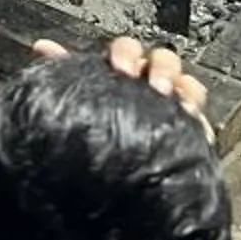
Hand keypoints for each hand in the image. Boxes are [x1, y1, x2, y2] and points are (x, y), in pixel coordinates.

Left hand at [31, 34, 212, 142]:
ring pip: (183, 79)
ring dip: (176, 81)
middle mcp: (147, 87)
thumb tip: (42, 47)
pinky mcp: (187, 127)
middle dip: (156, 65)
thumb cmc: (91, 141)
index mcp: (120, 77)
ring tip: (164, 94)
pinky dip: (192, 104)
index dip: (126, 52)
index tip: (117, 65)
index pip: (129, 51)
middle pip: (161, 59)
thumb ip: (61, 72)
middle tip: (145, 82)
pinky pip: (197, 106)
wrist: (108, 192)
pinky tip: (185, 112)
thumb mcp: (75, 101)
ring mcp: (169, 106)